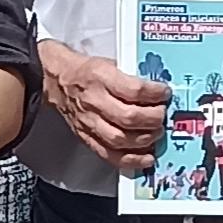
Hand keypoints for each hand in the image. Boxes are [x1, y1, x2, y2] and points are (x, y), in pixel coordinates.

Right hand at [39, 45, 169, 173]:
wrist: (57, 81)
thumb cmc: (86, 72)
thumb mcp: (110, 63)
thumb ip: (132, 76)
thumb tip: (158, 90)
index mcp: (100, 77)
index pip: (133, 89)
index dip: (154, 94)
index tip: (164, 93)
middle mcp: (94, 101)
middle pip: (129, 117)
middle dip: (153, 119)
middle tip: (162, 116)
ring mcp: (89, 123)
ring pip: (120, 139)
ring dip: (145, 139)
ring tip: (156, 133)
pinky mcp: (87, 138)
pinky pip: (109, 155)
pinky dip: (131, 160)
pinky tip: (146, 157)